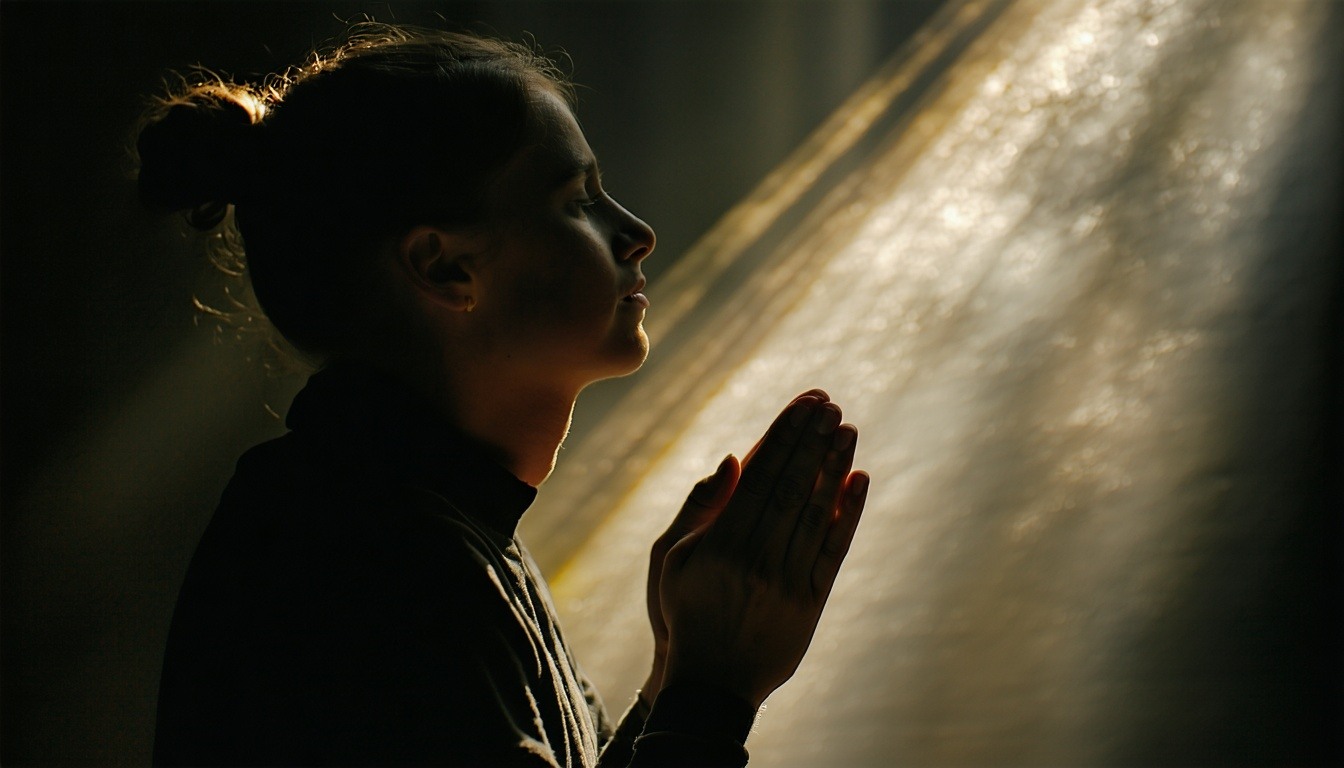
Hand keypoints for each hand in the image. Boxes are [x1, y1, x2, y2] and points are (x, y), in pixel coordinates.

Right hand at [657, 394, 868, 707]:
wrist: (710, 682)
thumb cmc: (684, 611)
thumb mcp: (670, 558)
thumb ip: (700, 507)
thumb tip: (733, 459)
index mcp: (721, 543)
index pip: (760, 476)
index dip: (784, 437)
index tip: (802, 405)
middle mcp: (757, 558)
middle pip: (791, 487)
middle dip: (812, 441)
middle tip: (829, 404)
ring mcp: (787, 581)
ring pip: (816, 513)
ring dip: (834, 467)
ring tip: (847, 429)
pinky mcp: (810, 602)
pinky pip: (834, 551)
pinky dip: (849, 514)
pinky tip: (860, 480)